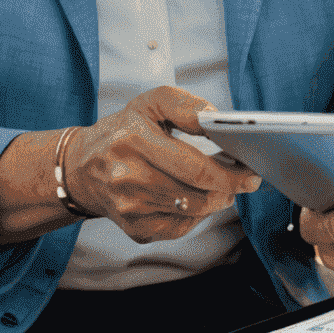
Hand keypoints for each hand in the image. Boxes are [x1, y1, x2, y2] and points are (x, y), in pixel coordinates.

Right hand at [64, 86, 260, 244]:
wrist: (83, 168)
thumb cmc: (123, 131)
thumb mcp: (150, 103)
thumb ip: (185, 105)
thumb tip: (216, 119)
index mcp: (133, 140)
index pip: (194, 167)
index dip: (229, 172)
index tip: (251, 169)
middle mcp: (128, 178)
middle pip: (197, 194)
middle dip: (229, 187)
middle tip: (246, 178)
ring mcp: (130, 208)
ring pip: (192, 211)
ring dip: (217, 199)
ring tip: (224, 185)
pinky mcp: (135, 229)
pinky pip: (181, 226)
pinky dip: (197, 213)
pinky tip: (198, 197)